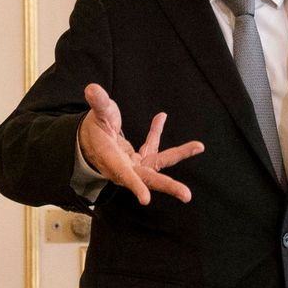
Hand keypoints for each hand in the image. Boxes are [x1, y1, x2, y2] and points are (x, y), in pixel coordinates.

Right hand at [79, 83, 204, 203]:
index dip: (135, 185)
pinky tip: (160, 117)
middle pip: (147, 178)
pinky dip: (156, 133)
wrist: (89, 142)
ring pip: (157, 164)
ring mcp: (134, 164)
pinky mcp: (140, 160)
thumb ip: (98, 103)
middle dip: (168, 186)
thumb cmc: (92, 130)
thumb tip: (91, 89)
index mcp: (110, 159)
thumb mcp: (96, 115)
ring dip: (178, 155)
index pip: (123, 174)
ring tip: (198, 146)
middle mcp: (124, 167)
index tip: (145, 199)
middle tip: (186, 195)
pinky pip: (153, 148)